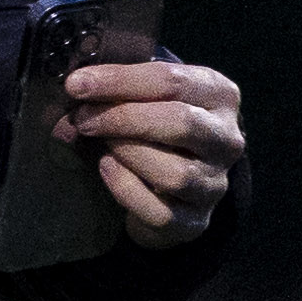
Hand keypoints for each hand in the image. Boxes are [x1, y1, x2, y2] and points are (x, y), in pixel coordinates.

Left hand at [60, 58, 245, 249]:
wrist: (173, 185)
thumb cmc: (155, 127)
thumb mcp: (144, 99)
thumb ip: (116, 92)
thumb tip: (75, 90)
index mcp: (219, 95)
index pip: (173, 81)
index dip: (120, 81)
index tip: (76, 84)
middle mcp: (227, 139)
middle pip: (181, 123)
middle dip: (122, 118)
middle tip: (83, 118)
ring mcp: (215, 183)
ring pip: (175, 172)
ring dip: (127, 154)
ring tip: (101, 144)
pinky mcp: (195, 219)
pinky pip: (159, 210)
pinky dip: (125, 189)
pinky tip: (107, 169)